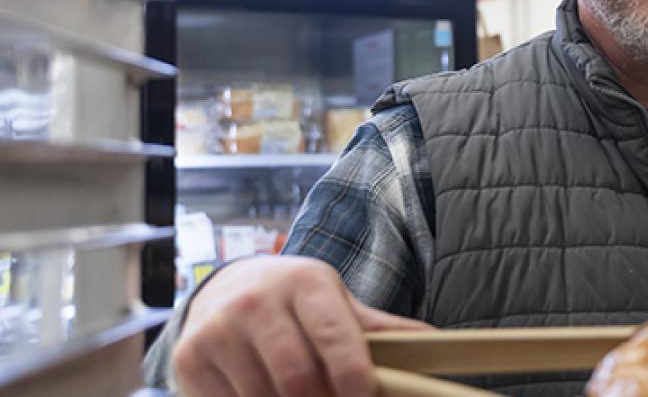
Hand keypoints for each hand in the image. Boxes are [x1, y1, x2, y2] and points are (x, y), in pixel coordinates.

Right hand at [172, 255, 431, 396]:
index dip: (354, 379)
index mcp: (306, 283)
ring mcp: (218, 329)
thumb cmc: (297, 302)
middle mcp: (257, 300)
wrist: (227, 288)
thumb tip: (436, 340)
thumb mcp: (337, 304)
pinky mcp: (189, 356)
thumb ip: (380, 329)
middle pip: (298, 379)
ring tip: (303, 396)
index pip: (336, 339)